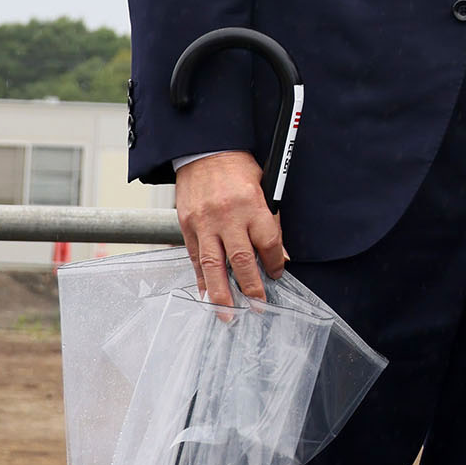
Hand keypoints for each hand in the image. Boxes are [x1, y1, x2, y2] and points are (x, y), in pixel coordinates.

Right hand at [173, 151, 284, 311]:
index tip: (277, 274)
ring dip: (221, 294)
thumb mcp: (263, 186)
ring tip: (228, 313)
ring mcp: (204, 223)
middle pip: (241, 259)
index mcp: (251, 204)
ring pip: (213, 265)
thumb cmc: (238, 167)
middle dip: (251, 286)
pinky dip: (201, 279)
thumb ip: (270, 220)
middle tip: (257, 305)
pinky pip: (195, 258)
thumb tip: (278, 254)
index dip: (274, 262)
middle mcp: (227, 216)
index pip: (268, 242)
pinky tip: (206, 294)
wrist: (203, 151)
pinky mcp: (187, 226)